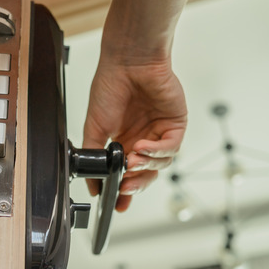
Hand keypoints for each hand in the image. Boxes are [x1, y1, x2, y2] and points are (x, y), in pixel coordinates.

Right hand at [83, 57, 186, 210]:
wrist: (128, 63)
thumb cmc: (110, 86)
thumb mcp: (95, 126)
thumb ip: (95, 155)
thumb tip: (92, 182)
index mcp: (123, 141)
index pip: (127, 174)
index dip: (123, 192)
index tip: (117, 205)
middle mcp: (143, 139)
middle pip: (146, 174)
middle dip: (136, 184)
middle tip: (124, 188)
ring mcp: (160, 133)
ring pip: (160, 164)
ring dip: (146, 166)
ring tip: (132, 161)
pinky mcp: (175, 124)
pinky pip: (171, 147)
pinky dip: (157, 152)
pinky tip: (143, 148)